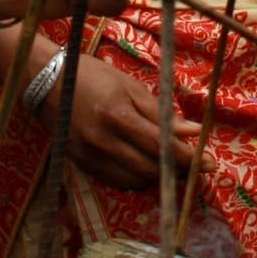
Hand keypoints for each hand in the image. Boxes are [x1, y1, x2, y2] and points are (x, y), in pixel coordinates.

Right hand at [57, 55, 200, 190]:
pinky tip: (141, 163)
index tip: (210, 164)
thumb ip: (161, 113)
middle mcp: (102, 141)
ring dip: (156, 175)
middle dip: (176, 171)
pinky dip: (134, 176)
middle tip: (193, 165)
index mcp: (117, 116)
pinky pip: (116, 181)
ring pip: (134, 181)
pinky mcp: (81, 164)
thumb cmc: (93, 76)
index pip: (161, 147)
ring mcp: (89, 156)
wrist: (46, 80)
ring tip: (168, 163)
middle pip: (150, 169)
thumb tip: (193, 132)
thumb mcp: (130, 86)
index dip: (188, 159)